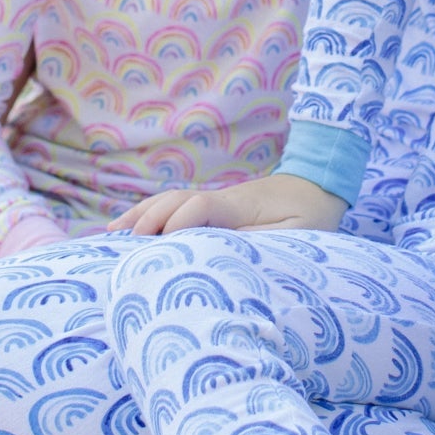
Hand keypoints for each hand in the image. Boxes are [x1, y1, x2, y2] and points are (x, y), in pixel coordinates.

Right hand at [110, 173, 348, 237]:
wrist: (320, 184)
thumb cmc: (311, 214)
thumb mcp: (296, 233)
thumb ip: (261, 241)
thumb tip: (226, 249)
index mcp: (241, 206)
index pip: (200, 207)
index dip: (179, 223)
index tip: (162, 245)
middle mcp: (223, 199)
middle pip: (176, 200)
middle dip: (149, 219)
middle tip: (125, 245)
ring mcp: (218, 200)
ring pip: (172, 200)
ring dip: (143, 215)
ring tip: (114, 234)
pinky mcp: (218, 207)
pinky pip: (178, 206)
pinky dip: (153, 214)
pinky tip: (133, 226)